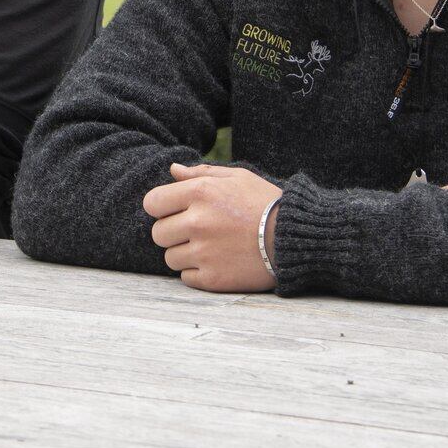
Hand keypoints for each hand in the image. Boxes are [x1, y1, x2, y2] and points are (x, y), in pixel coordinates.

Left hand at [142, 163, 282, 292]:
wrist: (295, 238)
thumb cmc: (266, 203)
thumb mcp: (237, 177)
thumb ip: (201, 173)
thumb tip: (173, 170)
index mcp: (200, 193)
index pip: (152, 202)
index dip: (162, 207)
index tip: (175, 211)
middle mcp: (198, 222)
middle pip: (158, 233)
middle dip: (173, 232)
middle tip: (198, 231)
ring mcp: (204, 252)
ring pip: (170, 257)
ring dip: (185, 253)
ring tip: (211, 247)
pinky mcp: (213, 278)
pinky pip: (186, 277)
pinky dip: (198, 272)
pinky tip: (218, 262)